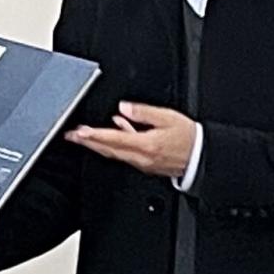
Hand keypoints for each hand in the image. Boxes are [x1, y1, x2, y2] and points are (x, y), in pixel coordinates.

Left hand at [65, 101, 196, 178]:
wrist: (202, 158)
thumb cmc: (189, 139)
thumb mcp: (168, 118)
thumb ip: (144, 112)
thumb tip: (124, 108)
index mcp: (146, 145)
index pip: (113, 139)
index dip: (94, 135)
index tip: (79, 132)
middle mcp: (141, 157)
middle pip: (108, 150)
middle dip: (88, 142)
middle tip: (71, 136)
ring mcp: (143, 163)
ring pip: (115, 154)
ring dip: (98, 145)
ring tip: (84, 136)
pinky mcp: (146, 165)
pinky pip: (126, 155)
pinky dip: (115, 145)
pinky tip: (114, 133)